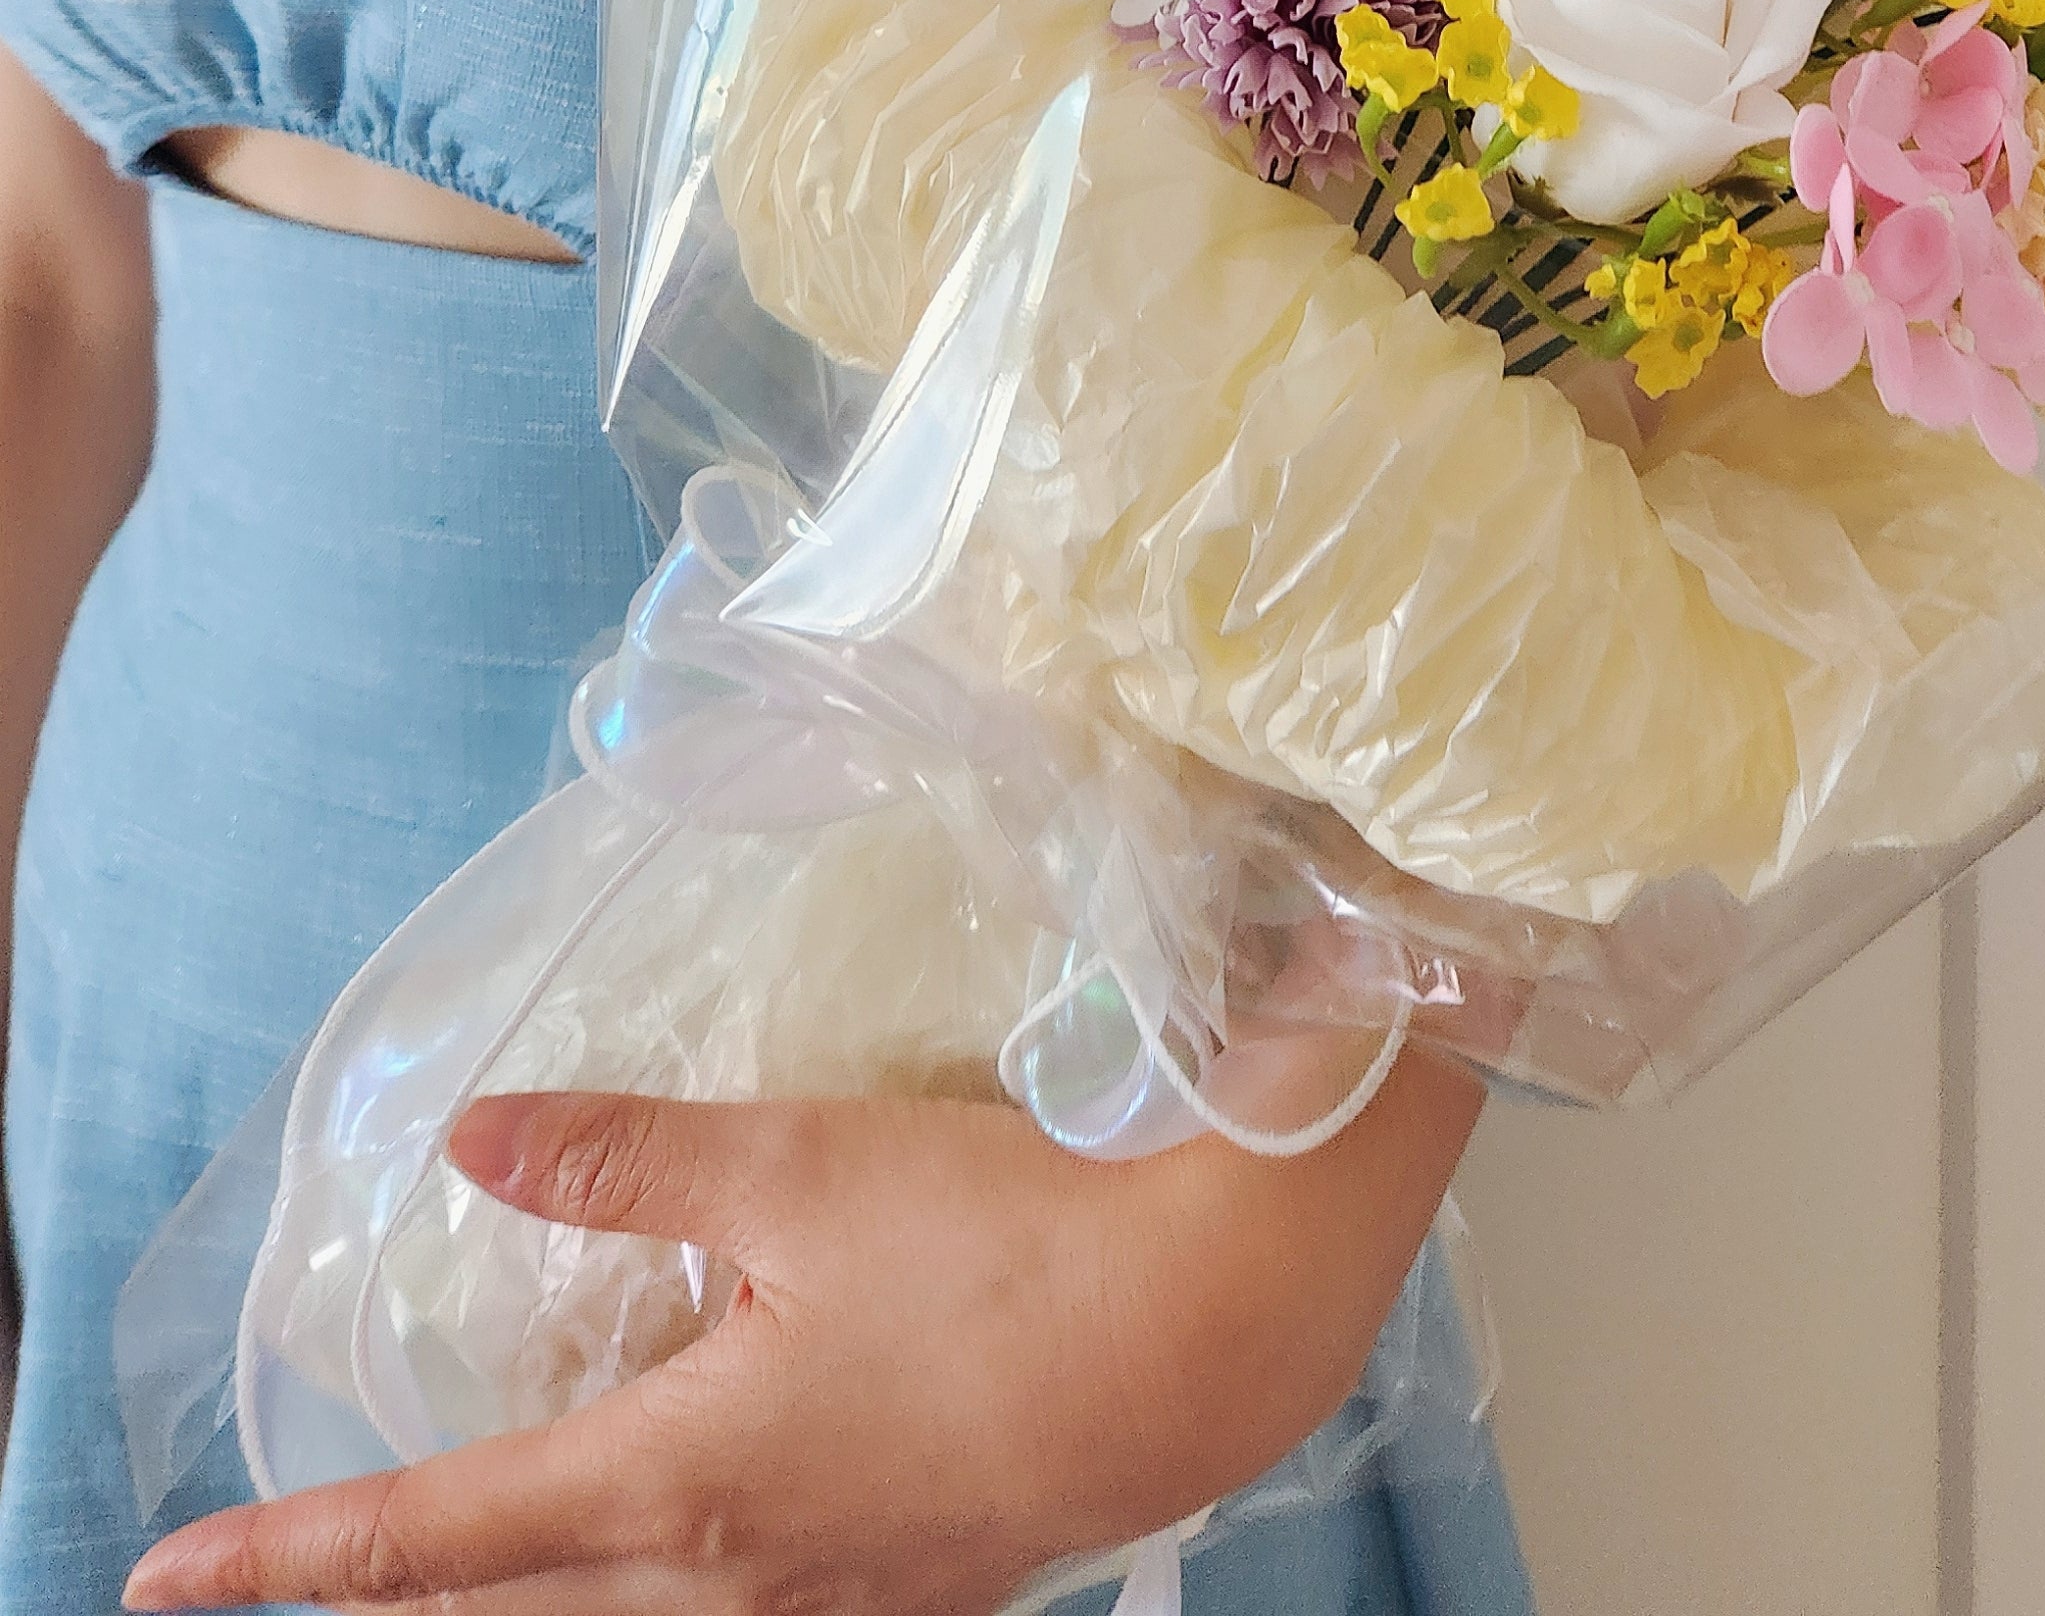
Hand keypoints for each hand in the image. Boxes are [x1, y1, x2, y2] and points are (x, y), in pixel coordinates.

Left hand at [125, 1052, 1481, 1614]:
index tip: (165, 1581)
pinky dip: (649, 1589)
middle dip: (389, 1604)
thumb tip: (473, 1140)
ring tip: (463, 1563)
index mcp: (678, 1484)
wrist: (1213, 1331)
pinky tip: (679, 1540)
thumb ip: (625, 1160)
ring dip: (524, 1600)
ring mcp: (832, 1603)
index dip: (286, 1561)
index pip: (431, 1541)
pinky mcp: (913, 1585)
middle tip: (289, 1580)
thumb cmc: (1009, 1240)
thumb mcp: (799, 1168)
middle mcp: (732, 1580)